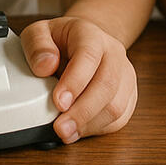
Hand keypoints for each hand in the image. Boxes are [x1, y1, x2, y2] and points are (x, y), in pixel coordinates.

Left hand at [21, 17, 136, 143]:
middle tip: (60, 128)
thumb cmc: (61, 40)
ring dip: (89, 124)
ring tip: (66, 132)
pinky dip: (97, 129)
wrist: (86, 42)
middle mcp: (114, 54)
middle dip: (82, 112)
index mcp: (92, 35)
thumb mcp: (38, 32)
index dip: (75, 82)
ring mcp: (125, 75)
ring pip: (117, 106)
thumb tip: (45, 66)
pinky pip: (119, 119)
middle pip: (107, 85)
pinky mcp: (128, 96)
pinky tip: (78, 130)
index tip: (58, 101)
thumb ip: (37, 45)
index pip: (88, 56)